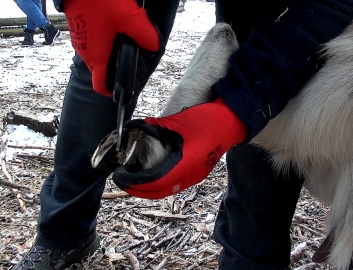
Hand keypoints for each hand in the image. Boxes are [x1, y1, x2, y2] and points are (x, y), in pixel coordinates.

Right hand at [63, 0, 159, 95]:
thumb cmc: (100, 1)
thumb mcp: (130, 18)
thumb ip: (146, 36)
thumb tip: (154, 47)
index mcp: (97, 56)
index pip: (100, 86)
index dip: (111, 92)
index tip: (120, 90)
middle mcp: (85, 52)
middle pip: (101, 70)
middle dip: (115, 68)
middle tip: (131, 58)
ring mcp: (79, 40)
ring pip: (96, 55)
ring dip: (109, 53)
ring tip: (125, 40)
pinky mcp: (77, 28)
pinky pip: (91, 42)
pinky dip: (102, 41)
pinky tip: (114, 27)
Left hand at [113, 98, 246, 198]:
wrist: (231, 122)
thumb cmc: (207, 120)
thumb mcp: (177, 121)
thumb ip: (155, 127)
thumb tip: (133, 128)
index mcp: (185, 164)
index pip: (155, 182)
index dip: (135, 182)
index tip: (121, 175)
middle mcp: (190, 175)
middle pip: (159, 192)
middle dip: (137, 189)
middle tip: (122, 178)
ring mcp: (195, 176)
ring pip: (166, 190)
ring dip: (148, 188)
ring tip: (134, 177)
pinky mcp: (197, 172)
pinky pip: (174, 184)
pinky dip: (159, 183)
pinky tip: (151, 173)